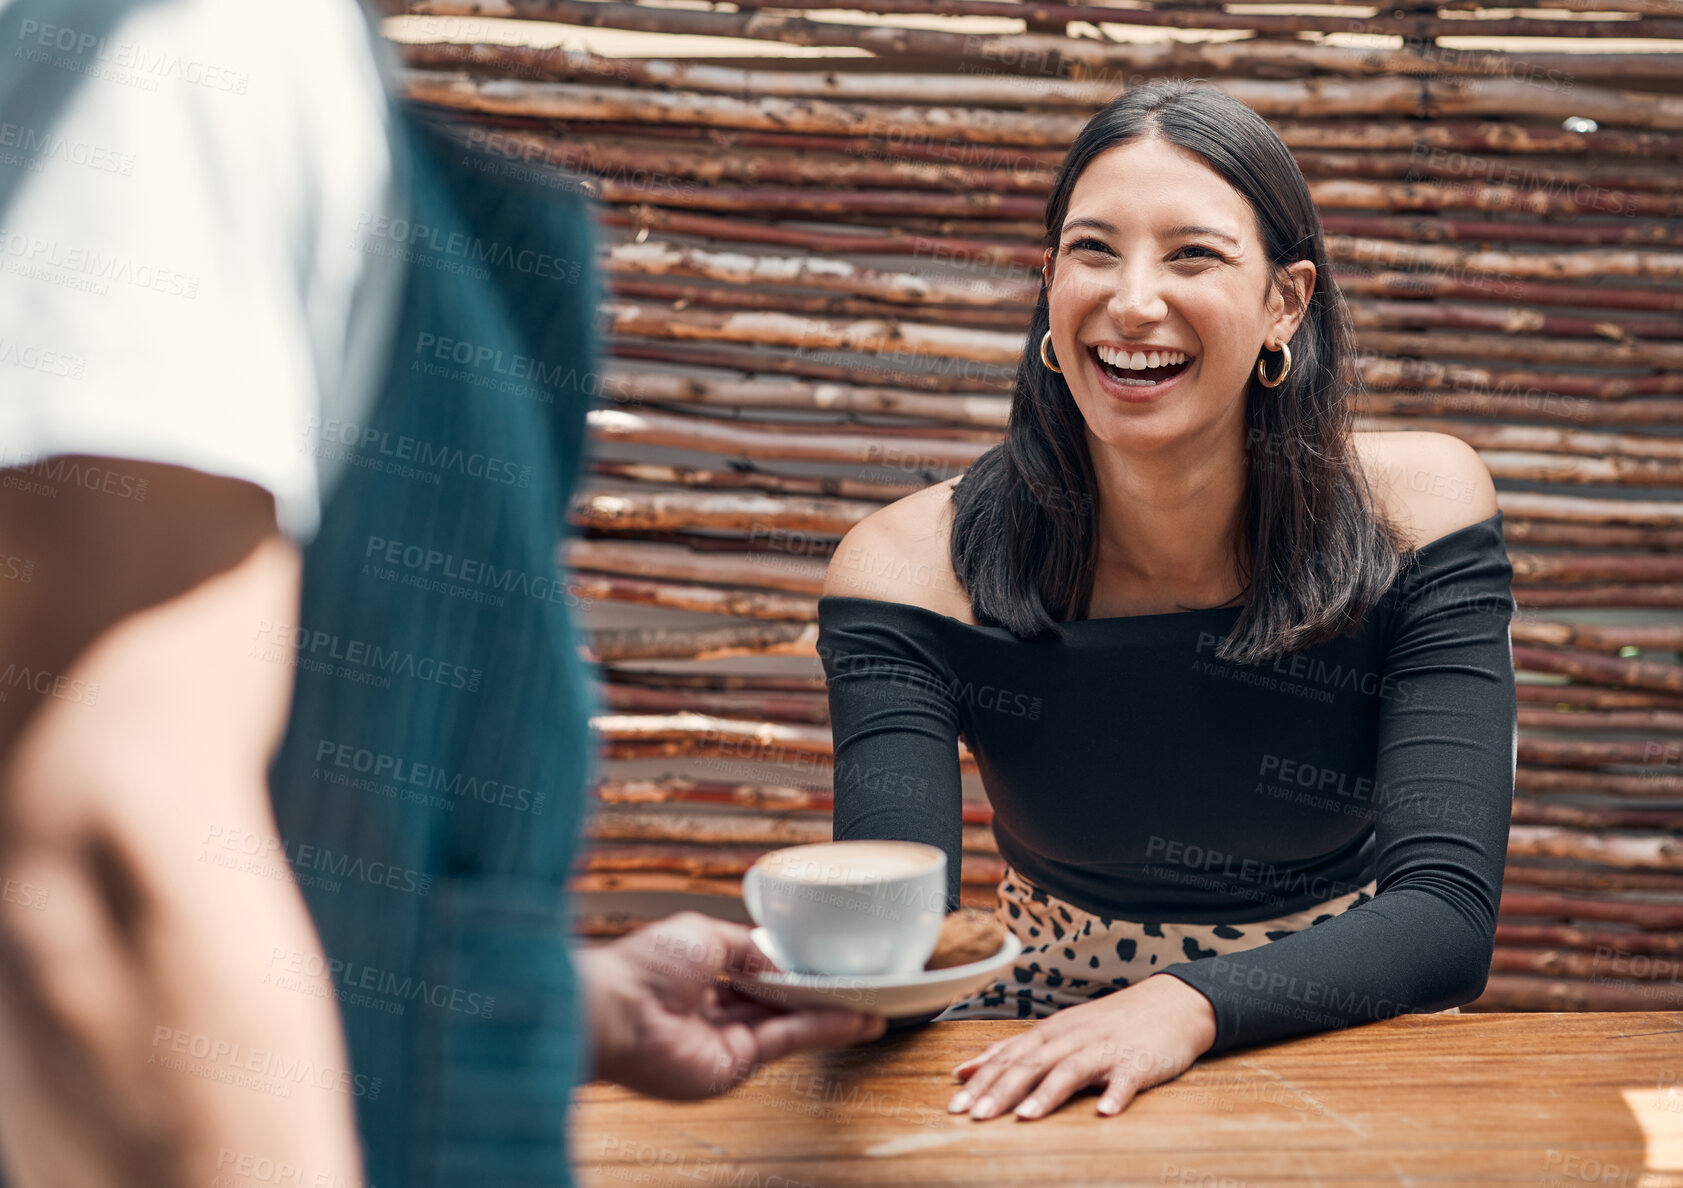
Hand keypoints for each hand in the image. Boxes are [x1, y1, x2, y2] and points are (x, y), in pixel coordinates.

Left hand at [579, 910, 888, 1099]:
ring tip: (871, 1005)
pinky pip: (787, 1042)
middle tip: (858, 985)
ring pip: (788, 1024)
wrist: (617, 1010)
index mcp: (700, 973)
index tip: (824, 963)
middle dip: (817, 995)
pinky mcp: (735, 1066)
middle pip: (777, 1003)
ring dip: (831, 1015)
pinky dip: (822, 1029)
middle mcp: (714, 1009)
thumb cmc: (644, 966)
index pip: (756, 973)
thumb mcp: (705, 934)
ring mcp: (725, 1040)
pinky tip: (852, 1019)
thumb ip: (748, 947)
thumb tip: (781, 960)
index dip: (790, 969)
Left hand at [946, 973, 1217, 1119]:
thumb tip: (965, 1069)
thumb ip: (1014, 1051)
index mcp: (1051, 1033)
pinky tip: (1104, 1112)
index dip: (981, 1081)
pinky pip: (1126, 1079)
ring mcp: (1106, 1048)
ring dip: (1047, 1094)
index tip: (955, 1106)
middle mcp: (1072, 1037)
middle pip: (1031, 1064)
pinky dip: (1115, 1094)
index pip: (1008, 1058)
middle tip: (976, 1117)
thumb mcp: (1057, 1032)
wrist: (1169, 1005)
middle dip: (1001, 1090)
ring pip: (1071, 1069)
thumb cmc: (1108, 1025)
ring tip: (1025, 1118)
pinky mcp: (1139, 1061)